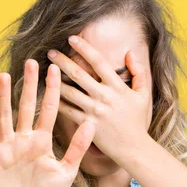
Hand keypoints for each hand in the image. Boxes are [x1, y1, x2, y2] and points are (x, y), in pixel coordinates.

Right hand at [0, 59, 95, 186]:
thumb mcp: (66, 172)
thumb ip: (77, 149)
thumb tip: (91, 124)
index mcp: (42, 141)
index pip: (49, 111)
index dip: (52, 91)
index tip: (55, 70)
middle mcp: (24, 139)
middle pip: (26, 107)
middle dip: (29, 85)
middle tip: (32, 62)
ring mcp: (7, 146)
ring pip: (5, 116)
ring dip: (3, 96)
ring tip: (3, 75)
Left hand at [46, 35, 151, 161]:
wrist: (134, 148)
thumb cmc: (137, 121)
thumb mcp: (143, 94)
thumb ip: (138, 71)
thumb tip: (129, 52)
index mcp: (117, 86)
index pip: (98, 61)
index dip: (84, 48)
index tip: (71, 38)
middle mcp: (104, 96)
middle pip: (79, 73)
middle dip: (63, 61)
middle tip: (50, 51)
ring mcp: (94, 111)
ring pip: (69, 92)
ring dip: (55, 80)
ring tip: (43, 72)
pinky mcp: (86, 124)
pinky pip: (67, 111)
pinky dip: (56, 102)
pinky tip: (46, 95)